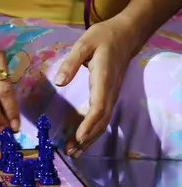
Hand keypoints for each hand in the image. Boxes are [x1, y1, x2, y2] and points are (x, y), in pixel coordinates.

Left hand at [55, 15, 140, 155]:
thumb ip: (71, 63)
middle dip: (86, 138)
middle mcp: (110, 91)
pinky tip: (82, 139)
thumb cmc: (103, 37)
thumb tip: (59, 82)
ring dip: (89, 138)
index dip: (89, 123)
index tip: (78, 137)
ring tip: (73, 151)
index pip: (98, 106)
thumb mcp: (84, 44)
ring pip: (103, 121)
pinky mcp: (109, 95)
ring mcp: (111, 94)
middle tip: (70, 152)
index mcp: (103, 79)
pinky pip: (102, 117)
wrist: (126, 34)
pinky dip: (92, 130)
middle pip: (101, 120)